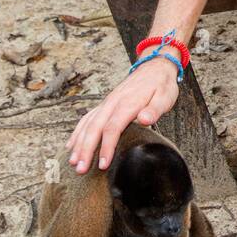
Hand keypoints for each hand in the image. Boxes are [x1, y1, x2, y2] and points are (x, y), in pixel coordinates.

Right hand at [67, 58, 180, 173]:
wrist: (154, 67)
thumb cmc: (161, 84)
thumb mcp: (165, 96)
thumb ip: (155, 109)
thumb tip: (144, 119)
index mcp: (127, 103)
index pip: (113, 128)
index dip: (106, 147)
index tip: (103, 164)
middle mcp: (113, 103)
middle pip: (94, 128)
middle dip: (86, 150)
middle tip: (81, 169)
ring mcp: (107, 103)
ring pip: (87, 124)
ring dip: (79, 144)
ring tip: (73, 163)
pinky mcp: (105, 105)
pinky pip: (87, 119)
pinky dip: (77, 133)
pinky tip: (71, 145)